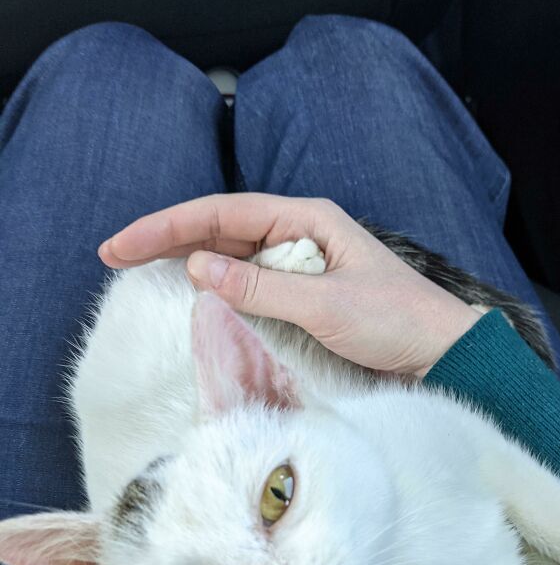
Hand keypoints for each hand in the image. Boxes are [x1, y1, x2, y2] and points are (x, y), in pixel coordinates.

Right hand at [98, 193, 484, 376]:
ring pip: (233, 252)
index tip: (124, 244)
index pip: (224, 213)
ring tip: (140, 267)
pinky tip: (195, 288)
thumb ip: (262, 287)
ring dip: (189, 258)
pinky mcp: (305, 292)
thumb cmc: (397, 321)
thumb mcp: (327, 304)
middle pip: (221, 227)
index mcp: (308, 220)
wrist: (441, 351)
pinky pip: (251, 280)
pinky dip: (219, 283)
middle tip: (114, 254)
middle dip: (168, 238)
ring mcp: (302, 263)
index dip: (169, 227)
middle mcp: (301, 235)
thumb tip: (198, 267)